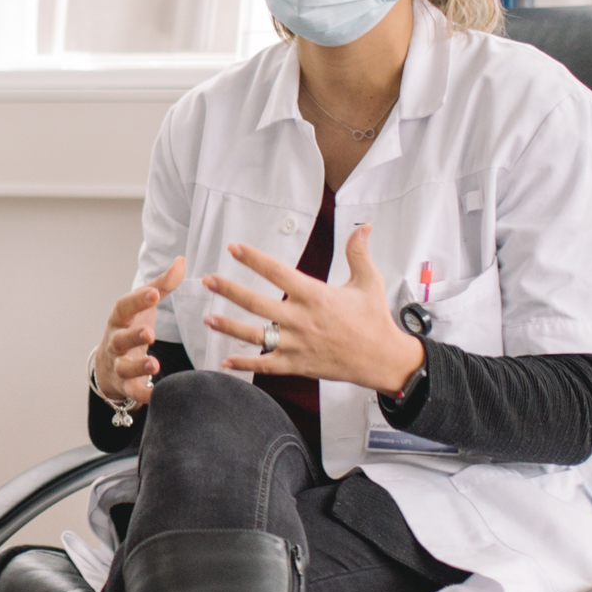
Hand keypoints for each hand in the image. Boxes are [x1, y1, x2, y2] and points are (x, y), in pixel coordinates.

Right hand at [95, 258, 185, 406]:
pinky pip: (132, 391)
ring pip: (124, 366)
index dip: (138, 300)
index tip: (155, 294)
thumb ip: (163, 285)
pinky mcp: (124, 384)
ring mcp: (118, 364)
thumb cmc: (130, 327)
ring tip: (154, 365)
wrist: (108, 363)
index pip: (125, 307)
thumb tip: (182, 260)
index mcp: (120, 318)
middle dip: (133, 336)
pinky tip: (156, 394)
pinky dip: (142, 394)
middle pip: (120, 338)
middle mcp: (115, 341)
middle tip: (149, 333)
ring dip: (138, 366)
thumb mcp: (143, 306)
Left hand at [205, 224, 424, 395]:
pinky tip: (226, 360)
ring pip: (255, 335)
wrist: (383, 359)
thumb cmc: (375, 321)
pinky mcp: (298, 365)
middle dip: (229, 290)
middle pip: (257, 303)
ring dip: (229, 327)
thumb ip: (359, 253)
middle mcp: (302, 320)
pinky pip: (266, 365)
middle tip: (208, 280)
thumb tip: (363, 227)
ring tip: (208, 318)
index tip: (234, 248)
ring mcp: (297, 344)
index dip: (254, 259)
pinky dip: (245, 364)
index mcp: (316, 296)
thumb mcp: (369, 282)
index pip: (278, 273)